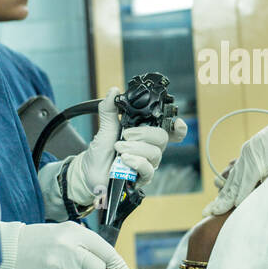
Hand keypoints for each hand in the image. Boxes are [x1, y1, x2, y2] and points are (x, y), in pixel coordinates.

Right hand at [0, 221, 133, 268]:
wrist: (9, 251)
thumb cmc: (38, 242)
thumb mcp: (63, 234)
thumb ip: (85, 246)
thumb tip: (107, 265)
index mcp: (76, 233)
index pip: (106, 251)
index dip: (119, 266)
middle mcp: (71, 248)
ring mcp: (62, 267)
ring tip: (56, 268)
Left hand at [61, 89, 188, 204]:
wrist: (89, 171)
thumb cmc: (101, 151)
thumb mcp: (105, 127)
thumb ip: (109, 109)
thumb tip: (113, 90)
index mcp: (145, 135)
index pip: (169, 131)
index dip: (178, 128)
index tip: (177, 122)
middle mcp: (150, 149)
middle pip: (163, 138)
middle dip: (144, 134)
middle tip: (126, 134)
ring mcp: (147, 164)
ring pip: (155, 153)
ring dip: (136, 148)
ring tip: (119, 148)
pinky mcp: (141, 178)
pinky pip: (148, 169)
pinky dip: (137, 162)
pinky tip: (125, 160)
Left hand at [203, 105, 267, 215]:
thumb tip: (265, 186)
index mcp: (248, 155)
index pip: (234, 177)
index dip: (225, 192)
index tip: (217, 204)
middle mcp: (246, 155)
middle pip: (230, 182)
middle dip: (220, 199)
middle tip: (208, 212)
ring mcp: (250, 156)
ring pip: (236, 182)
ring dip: (226, 199)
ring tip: (216, 212)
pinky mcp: (259, 159)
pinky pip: (249, 179)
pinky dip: (243, 192)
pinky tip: (236, 203)